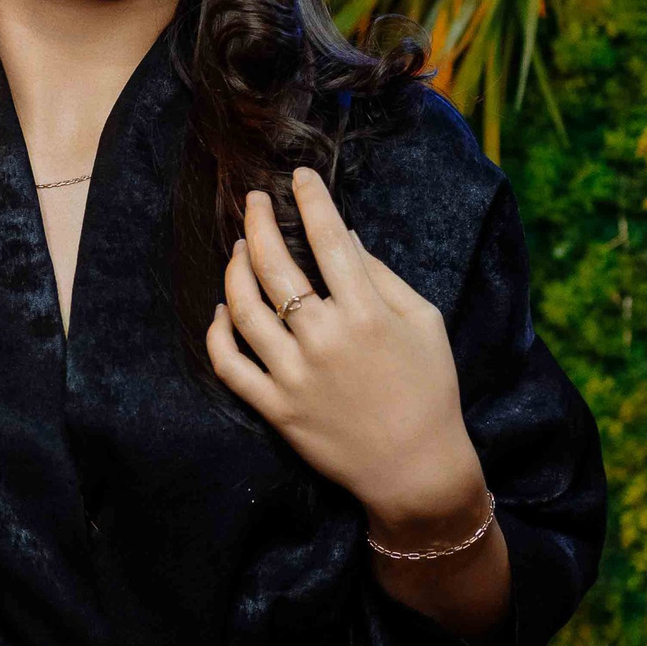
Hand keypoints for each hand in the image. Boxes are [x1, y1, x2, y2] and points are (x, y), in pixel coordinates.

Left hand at [204, 166, 511, 641]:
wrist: (416, 468)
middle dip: (257, 222)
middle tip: (251, 201)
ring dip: (234, 269)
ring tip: (237, 249)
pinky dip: (218, 332)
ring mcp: (293, 375)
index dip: (309, 200)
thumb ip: (383, 277)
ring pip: (243, 309)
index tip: (298, 177)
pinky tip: (222, 310)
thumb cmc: (429, 390)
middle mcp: (324, 338)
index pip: (328, 239)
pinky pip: (229, 364)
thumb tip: (345, 236)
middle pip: (274, 265)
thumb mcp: (423, 323)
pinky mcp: (275, 407)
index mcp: (367, 313)